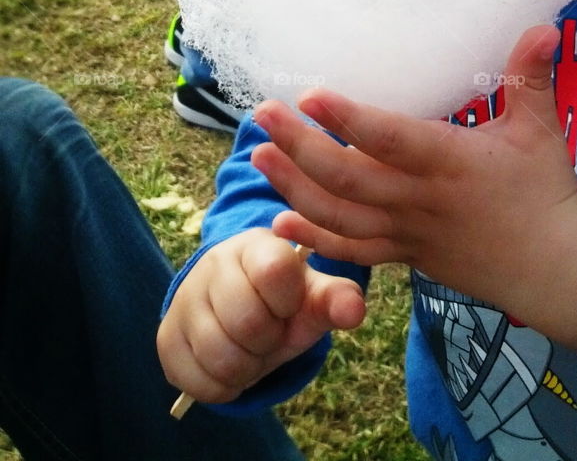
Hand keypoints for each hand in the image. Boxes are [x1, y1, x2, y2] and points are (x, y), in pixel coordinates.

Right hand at [157, 228, 364, 403]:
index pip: (275, 271)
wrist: (239, 306)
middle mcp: (214, 264)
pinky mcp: (167, 337)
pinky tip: (230, 364)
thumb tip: (354, 310)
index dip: (288, 302)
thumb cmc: (283, 299)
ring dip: (246, 367)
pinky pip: (198, 380)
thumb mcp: (311, 296)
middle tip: (269, 332)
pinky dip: (222, 386)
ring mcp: (186, 300)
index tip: (288, 304)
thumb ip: (334, 299)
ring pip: (220, 355)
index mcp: (256, 245)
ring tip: (251, 349)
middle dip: (268, 340)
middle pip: (247, 321)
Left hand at [251, 26, 576, 352]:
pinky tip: (280, 219)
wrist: (555, 269)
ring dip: (294, 186)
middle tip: (261, 115)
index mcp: (448, 162)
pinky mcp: (405, 255)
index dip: (347, 118)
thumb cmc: (546, 192)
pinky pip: (352, 250)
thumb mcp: (541, 129)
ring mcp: (407, 232)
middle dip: (299, 146)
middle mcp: (418, 199)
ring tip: (259, 155)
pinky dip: (314, 237)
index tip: (309, 95)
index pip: (389, 139)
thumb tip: (545, 27)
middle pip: (347, 177)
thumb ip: (531, 76)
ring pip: (339, 215)